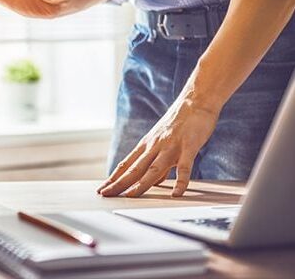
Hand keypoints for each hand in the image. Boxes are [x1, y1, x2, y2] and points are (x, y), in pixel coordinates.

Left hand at [97, 98, 219, 197]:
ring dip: (141, 184)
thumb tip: (155, 181)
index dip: (114, 177)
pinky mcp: (188, 146)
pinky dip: (180, 181)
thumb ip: (158, 162)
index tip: (102, 189)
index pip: (126, 164)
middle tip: (105, 195)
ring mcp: (170, 146)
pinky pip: (184, 167)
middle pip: (134, 168)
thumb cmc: (180, 122)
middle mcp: (154, 146)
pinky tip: (176, 193)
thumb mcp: (163, 141)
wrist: (196, 101)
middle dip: (119, 183)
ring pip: (153, 169)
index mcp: (147, 145)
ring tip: (130, 197)